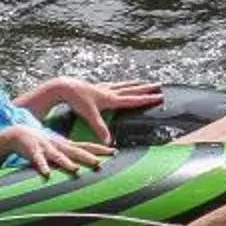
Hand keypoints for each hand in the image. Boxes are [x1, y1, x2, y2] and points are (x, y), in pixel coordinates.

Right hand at [3, 126, 107, 179]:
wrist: (17, 133)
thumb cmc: (40, 143)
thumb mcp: (58, 147)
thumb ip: (69, 155)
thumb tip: (83, 163)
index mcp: (66, 145)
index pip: (87, 146)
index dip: (100, 149)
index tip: (115, 151)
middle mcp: (59, 146)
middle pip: (77, 152)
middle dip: (88, 157)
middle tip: (100, 163)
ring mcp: (46, 149)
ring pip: (59, 157)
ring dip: (67, 163)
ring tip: (76, 170)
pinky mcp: (33, 153)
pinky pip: (38, 161)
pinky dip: (43, 167)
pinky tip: (47, 174)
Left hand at [37, 77, 162, 146]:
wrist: (66, 87)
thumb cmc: (77, 100)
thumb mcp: (90, 116)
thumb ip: (100, 129)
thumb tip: (109, 143)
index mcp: (111, 99)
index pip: (133, 100)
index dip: (147, 99)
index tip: (159, 96)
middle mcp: (110, 92)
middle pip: (132, 90)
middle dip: (146, 89)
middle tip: (159, 86)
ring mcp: (104, 88)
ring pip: (124, 85)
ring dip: (135, 85)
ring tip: (144, 82)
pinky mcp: (98, 86)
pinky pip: (114, 84)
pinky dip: (121, 84)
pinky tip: (120, 84)